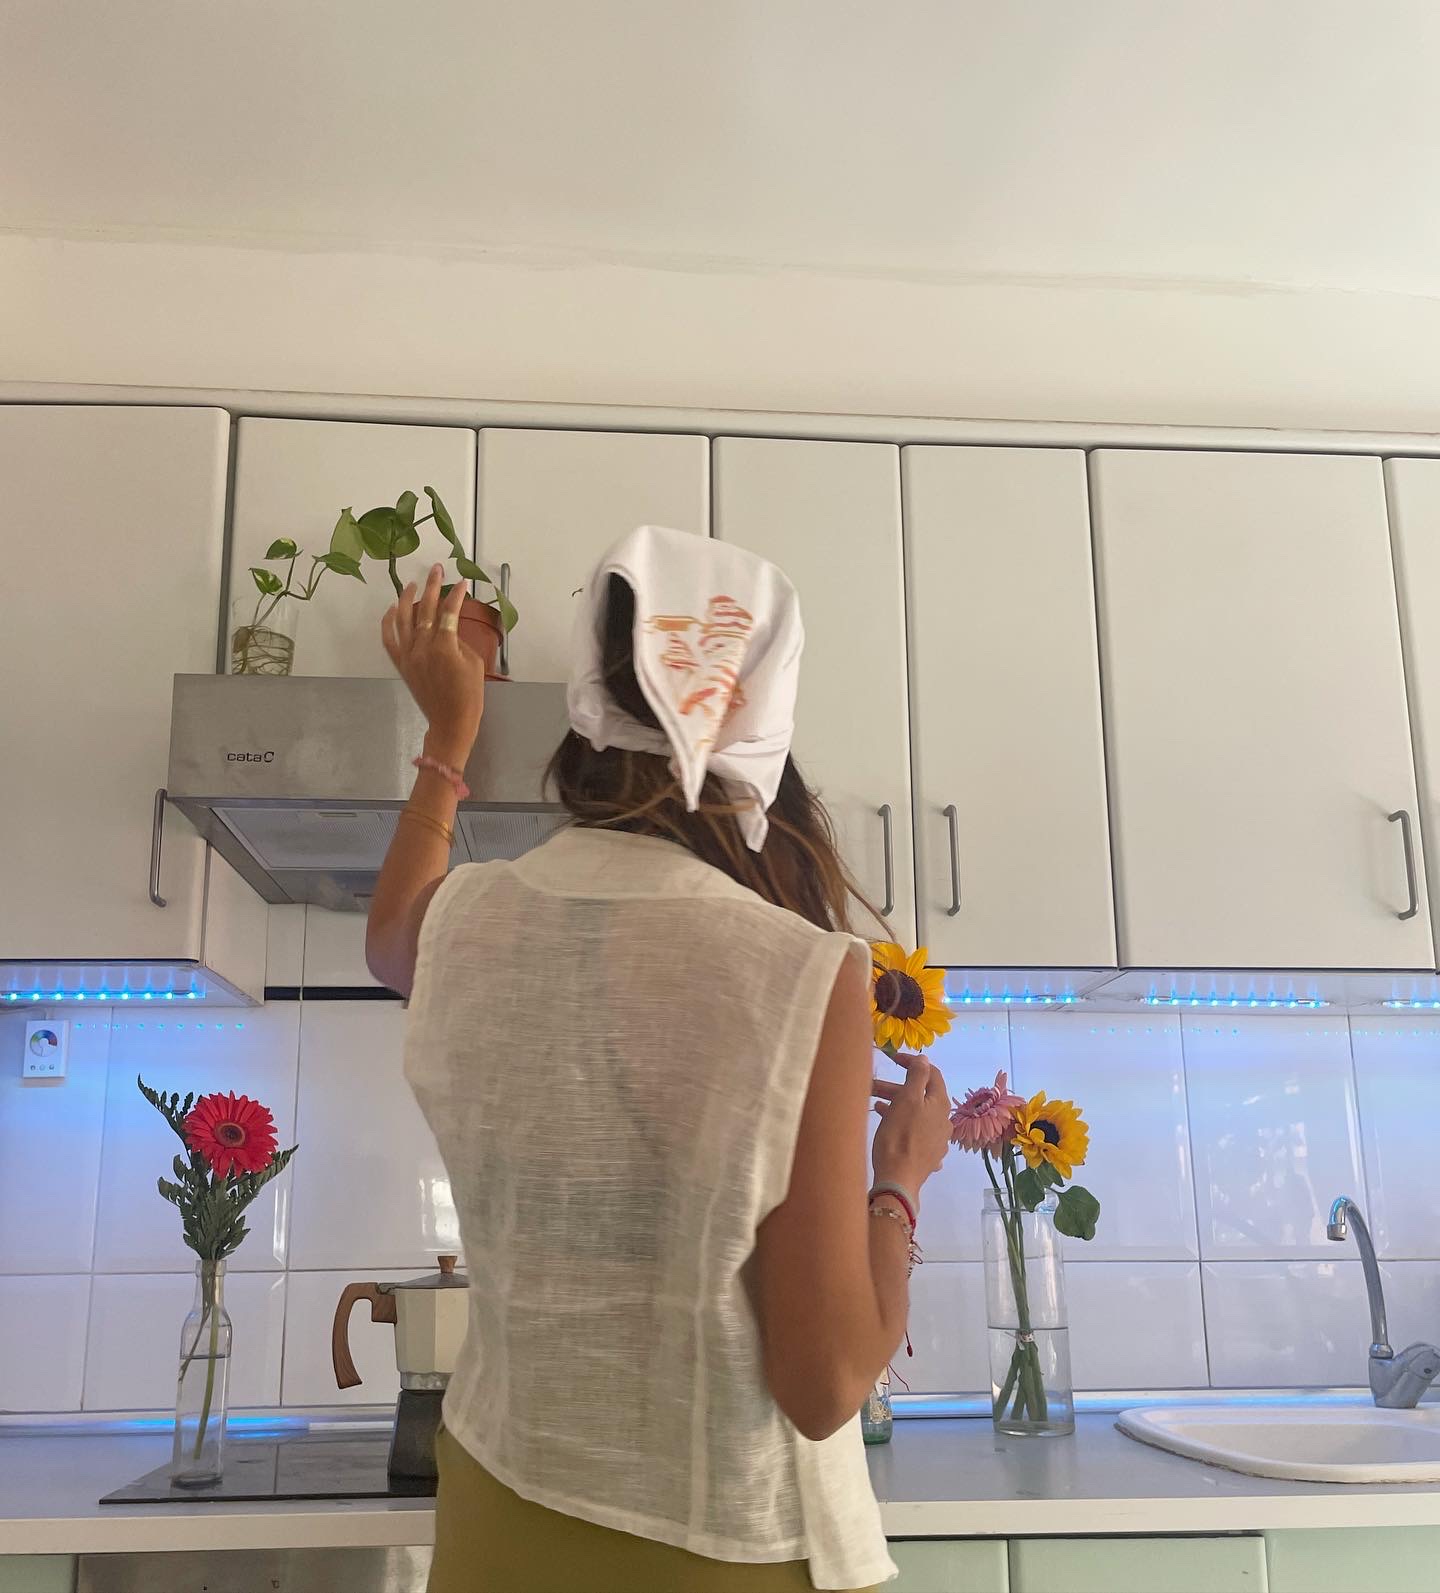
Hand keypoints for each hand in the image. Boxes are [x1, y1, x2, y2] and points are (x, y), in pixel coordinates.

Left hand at [381, 565, 485, 765]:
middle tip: (436, 568)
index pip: (450, 612)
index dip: (457, 595)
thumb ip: (460, 642)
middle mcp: (423, 647)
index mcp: (445, 647)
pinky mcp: (401, 664)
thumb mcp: (474, 664)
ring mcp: (409, 655)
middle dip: (432, 586)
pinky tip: (393, 608)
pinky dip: (389, 621)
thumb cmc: (469, 696)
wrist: (450, 722)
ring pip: (403, 619)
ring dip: (407, 598)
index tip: (463, 582)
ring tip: (412, 583)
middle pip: (425, 609)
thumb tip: (449, 629)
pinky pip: (389, 639)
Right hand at [871, 1053, 950, 1196]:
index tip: (892, 1058)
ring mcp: (937, 1139)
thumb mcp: (907, 1098)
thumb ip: (918, 1075)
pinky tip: (889, 1126)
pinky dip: (901, 1122)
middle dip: (897, 1087)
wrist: (898, 1180)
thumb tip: (925, 1058)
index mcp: (941, 1104)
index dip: (913, 1062)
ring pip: (916, 1113)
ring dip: (897, 1105)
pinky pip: (915, 1131)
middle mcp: (944, 1120)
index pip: (931, 1073)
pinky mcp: (928, 1154)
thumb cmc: (900, 1135)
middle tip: (872, 1087)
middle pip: (921, 1094)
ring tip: (875, 1106)